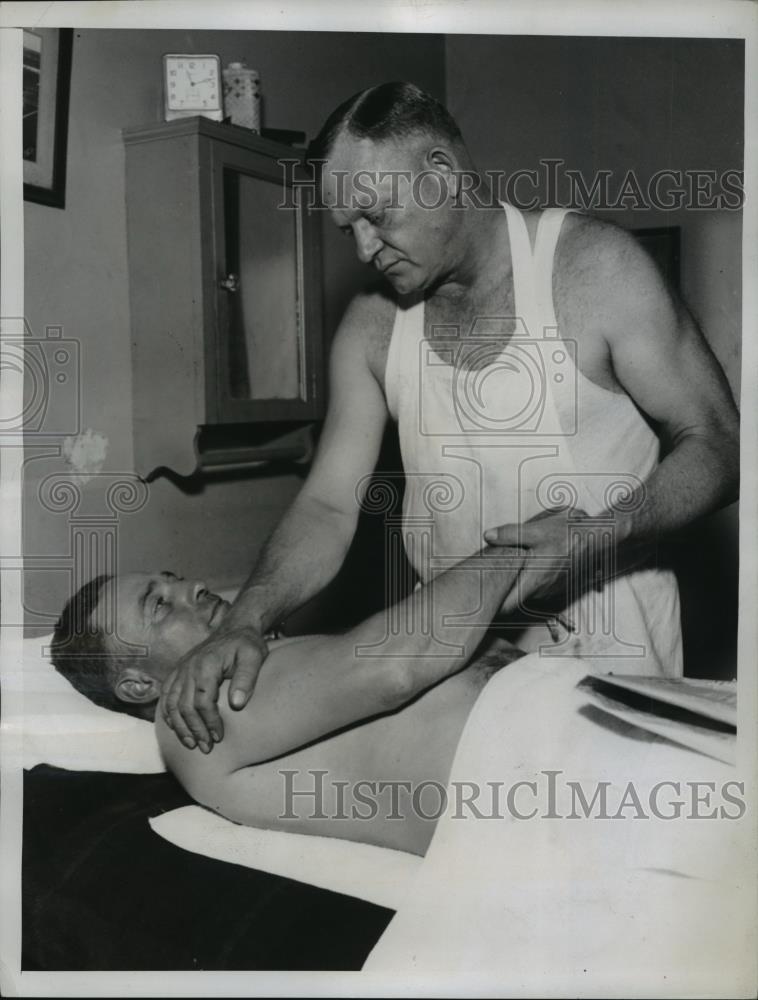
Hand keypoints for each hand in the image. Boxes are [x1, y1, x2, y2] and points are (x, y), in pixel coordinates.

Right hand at [160, 625, 268, 752]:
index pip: (203, 701)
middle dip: (194, 729)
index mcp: (206, 665)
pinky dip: (168, 713)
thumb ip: (246, 679)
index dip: (209, 722)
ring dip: (179, 726)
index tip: (219, 737)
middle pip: (184, 706)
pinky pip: (166, 695)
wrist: (235, 627)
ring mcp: (181, 669)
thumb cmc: (246, 644)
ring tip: (191, 743)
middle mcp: (188, 667)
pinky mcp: (178, 671)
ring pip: (171, 703)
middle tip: (206, 747)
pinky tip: (176, 727)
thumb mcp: (254, 657)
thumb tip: (236, 704)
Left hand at [484, 507, 598, 615]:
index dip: (494, 605)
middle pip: (516, 601)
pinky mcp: (560, 585)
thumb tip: (488, 536)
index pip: (508, 606)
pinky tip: (529, 567)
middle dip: (503, 592)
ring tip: (508, 572)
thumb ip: (509, 534)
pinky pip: (540, 589)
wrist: (597, 539)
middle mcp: (542, 590)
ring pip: (528, 594)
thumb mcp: (535, 531)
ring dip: (518, 585)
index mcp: (533, 580)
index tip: (484, 597)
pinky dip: (531, 581)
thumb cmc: (568, 536)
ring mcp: (552, 589)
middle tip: (489, 580)